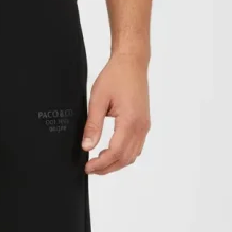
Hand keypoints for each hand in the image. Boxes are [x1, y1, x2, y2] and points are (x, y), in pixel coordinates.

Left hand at [82, 53, 150, 175]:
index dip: (100, 164)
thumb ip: (92, 125)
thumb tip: (87, 146)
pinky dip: (124, 155)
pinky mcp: (144, 123)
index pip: (115, 153)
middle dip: (107, 168)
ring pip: (132, 155)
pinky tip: (111, 153)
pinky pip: (136, 147)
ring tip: (99, 163)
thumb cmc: (116, 76)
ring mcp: (144, 125)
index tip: (87, 167)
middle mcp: (141, 126)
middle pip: (125, 158)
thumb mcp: (98, 100)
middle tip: (90, 169)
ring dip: (116, 163)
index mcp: (130, 121)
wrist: (132, 62)